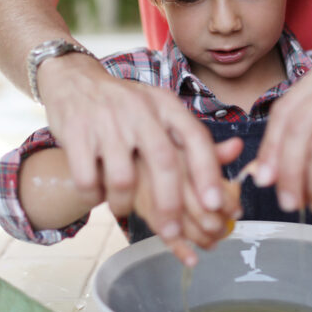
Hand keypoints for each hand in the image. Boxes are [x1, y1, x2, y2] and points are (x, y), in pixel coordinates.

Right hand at [38, 57, 241, 248]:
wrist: (74, 79)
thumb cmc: (126, 105)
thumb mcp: (162, 112)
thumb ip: (193, 137)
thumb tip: (237, 153)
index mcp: (165, 105)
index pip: (195, 137)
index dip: (207, 173)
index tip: (215, 205)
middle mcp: (139, 110)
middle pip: (163, 162)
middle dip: (170, 205)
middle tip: (173, 232)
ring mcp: (106, 121)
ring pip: (122, 178)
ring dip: (124, 204)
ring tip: (123, 209)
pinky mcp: (76, 133)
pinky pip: (88, 179)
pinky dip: (93, 196)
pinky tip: (97, 195)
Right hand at [132, 138, 243, 265]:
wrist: (116, 154)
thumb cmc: (154, 149)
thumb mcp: (181, 141)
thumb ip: (210, 149)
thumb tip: (238, 146)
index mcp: (182, 151)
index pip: (211, 181)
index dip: (227, 201)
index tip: (235, 212)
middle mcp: (166, 169)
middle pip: (198, 205)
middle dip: (216, 224)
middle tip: (224, 228)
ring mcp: (150, 188)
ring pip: (182, 222)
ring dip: (201, 237)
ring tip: (212, 241)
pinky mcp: (138, 205)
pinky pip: (160, 232)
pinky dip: (179, 249)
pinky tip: (192, 258)